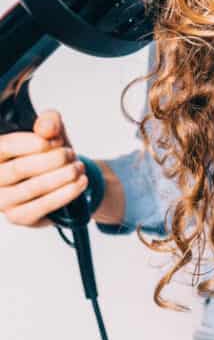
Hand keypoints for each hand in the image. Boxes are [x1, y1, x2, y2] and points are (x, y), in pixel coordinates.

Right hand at [0, 110, 87, 227]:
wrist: (61, 177)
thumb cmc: (49, 152)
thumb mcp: (52, 130)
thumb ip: (49, 121)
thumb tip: (46, 129)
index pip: (5, 146)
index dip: (34, 142)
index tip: (56, 140)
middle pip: (20, 168)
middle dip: (52, 159)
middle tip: (70, 154)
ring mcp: (4, 201)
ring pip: (33, 187)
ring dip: (62, 175)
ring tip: (78, 167)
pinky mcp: (19, 217)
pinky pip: (43, 206)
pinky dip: (66, 193)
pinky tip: (80, 182)